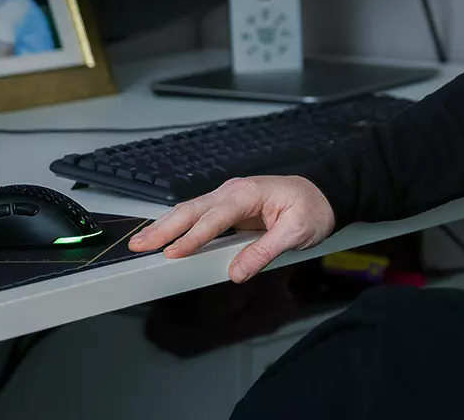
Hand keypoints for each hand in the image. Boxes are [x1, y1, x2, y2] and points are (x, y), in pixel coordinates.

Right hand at [128, 175, 336, 281]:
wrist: (325, 193)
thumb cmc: (313, 208)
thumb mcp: (297, 233)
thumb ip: (265, 252)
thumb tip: (237, 272)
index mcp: (248, 194)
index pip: (214, 219)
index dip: (192, 237)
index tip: (172, 253)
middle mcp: (233, 191)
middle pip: (191, 210)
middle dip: (164, 228)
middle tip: (138, 245)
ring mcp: (229, 197)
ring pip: (190, 211)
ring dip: (166, 227)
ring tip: (142, 243)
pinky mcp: (229, 207)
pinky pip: (200, 216)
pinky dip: (179, 226)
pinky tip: (166, 238)